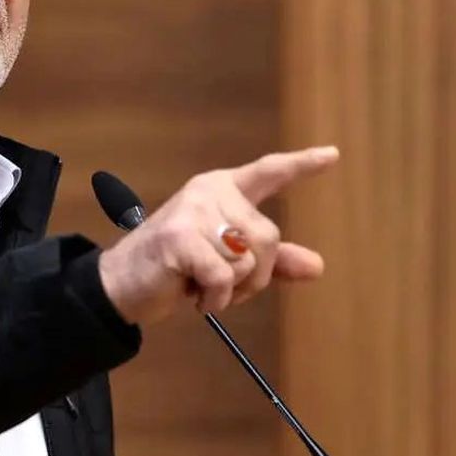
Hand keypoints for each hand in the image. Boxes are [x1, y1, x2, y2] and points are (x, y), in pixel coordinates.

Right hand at [97, 146, 338, 324]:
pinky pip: (224, 278)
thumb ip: (271, 262)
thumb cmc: (177, 268)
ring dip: (231, 290)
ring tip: (200, 285)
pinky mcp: (180, 238)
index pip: (269, 172)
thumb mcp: (228, 262)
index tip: (333, 156)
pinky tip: (194, 296)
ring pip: (247, 261)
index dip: (302, 165)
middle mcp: (210, 192)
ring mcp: (193, 212)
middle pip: (268, 237)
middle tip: (221, 285)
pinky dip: (215, 299)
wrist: (122, 284)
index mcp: (222, 189)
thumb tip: (317, 267)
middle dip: (254, 276)